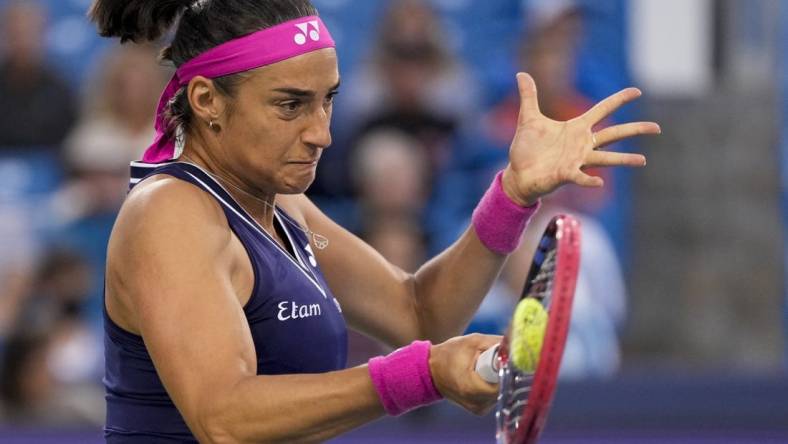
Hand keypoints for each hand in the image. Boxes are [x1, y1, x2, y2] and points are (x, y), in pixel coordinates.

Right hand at [429, 333, 500, 415]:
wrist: (430, 371)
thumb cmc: (449, 354)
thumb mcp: (473, 342)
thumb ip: (498, 343)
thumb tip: (518, 344)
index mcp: (471, 387)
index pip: (503, 382)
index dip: (508, 368)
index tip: (508, 357)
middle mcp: (477, 403)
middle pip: (504, 387)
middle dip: (503, 371)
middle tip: (494, 359)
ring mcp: (479, 409)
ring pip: (502, 391)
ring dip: (498, 378)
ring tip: (484, 367)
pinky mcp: (480, 409)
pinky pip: (495, 395)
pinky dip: (493, 384)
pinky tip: (483, 376)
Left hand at [501, 73, 660, 205]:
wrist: (518, 174)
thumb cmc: (527, 148)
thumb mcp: (528, 118)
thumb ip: (529, 96)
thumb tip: (521, 73)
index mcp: (576, 128)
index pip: (602, 110)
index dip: (618, 100)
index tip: (637, 91)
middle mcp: (581, 144)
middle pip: (613, 134)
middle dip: (634, 129)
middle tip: (657, 128)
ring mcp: (576, 161)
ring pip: (606, 159)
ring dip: (624, 159)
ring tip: (643, 160)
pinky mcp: (566, 175)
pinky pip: (581, 178)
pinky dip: (589, 180)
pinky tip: (600, 183)